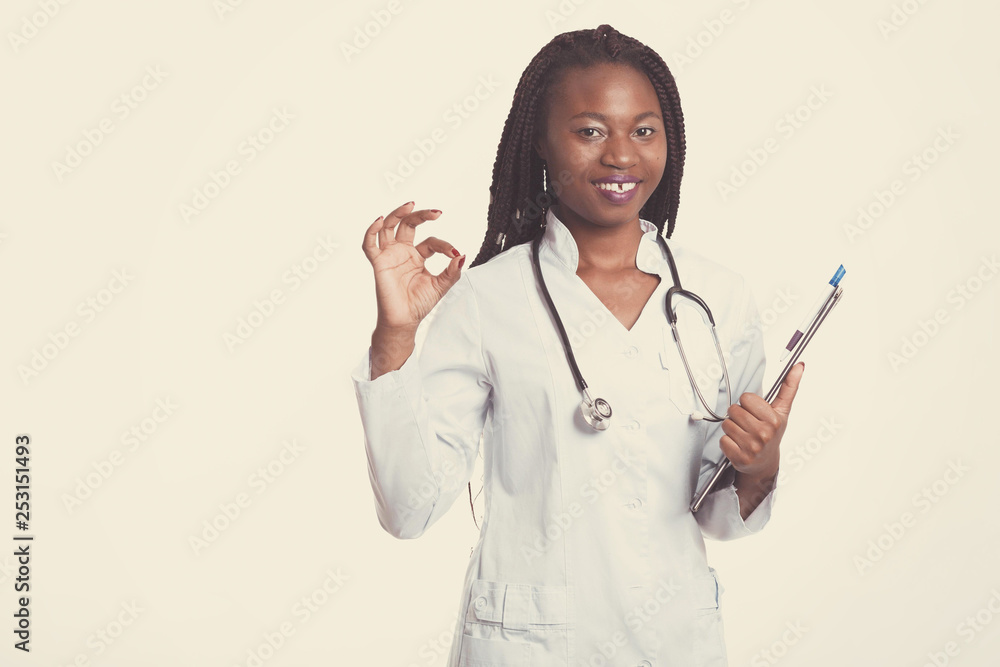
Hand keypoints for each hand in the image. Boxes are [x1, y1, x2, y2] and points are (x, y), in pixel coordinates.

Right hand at [361, 201, 464, 331]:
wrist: (404, 320)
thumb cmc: (419, 304)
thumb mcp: (440, 286)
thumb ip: (452, 272)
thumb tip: (462, 255)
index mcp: (418, 256)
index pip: (431, 242)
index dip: (444, 245)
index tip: (454, 253)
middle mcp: (403, 252)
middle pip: (408, 224)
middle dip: (421, 216)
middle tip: (436, 212)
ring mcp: (390, 255)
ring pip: (389, 227)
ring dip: (397, 214)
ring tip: (410, 205)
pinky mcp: (378, 263)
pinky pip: (369, 244)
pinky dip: (371, 231)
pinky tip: (379, 220)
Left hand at [720, 361, 804, 480]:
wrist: (765, 462)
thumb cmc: (772, 433)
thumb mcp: (782, 410)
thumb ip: (789, 387)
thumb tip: (799, 366)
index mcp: (774, 419)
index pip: (745, 398)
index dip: (747, 404)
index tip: (755, 412)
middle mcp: (764, 434)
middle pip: (733, 410)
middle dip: (738, 416)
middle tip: (748, 425)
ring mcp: (752, 447)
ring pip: (726, 424)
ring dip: (731, 429)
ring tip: (743, 435)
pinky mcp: (740, 458)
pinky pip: (722, 440)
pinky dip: (727, 442)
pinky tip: (738, 446)